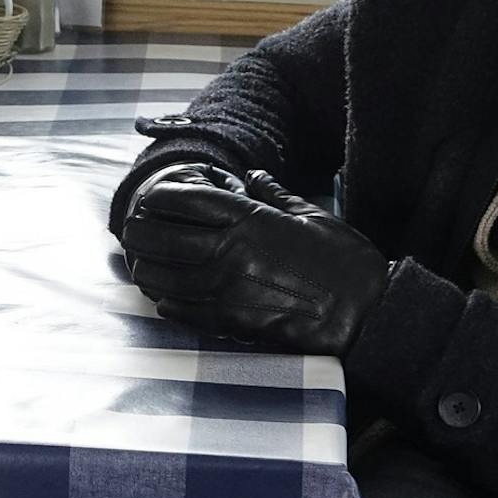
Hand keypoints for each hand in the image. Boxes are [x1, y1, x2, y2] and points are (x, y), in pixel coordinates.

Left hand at [121, 167, 387, 354]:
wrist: (365, 314)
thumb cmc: (344, 262)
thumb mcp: (311, 215)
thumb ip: (274, 194)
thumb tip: (251, 175)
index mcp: (250, 220)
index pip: (187, 200)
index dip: (159, 198)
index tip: (146, 200)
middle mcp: (231, 252)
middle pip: (165, 238)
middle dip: (141, 233)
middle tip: (131, 233)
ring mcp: (228, 289)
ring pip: (166, 277)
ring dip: (147, 271)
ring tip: (139, 266)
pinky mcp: (232, 322)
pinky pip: (184, 311)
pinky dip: (168, 304)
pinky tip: (161, 299)